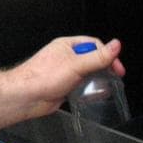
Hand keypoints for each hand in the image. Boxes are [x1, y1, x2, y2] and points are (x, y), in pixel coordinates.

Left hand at [8, 36, 123, 119]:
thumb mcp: (76, 65)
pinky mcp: (63, 86)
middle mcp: (66, 57)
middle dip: (104, 67)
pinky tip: (93, 95)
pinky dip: (89, 89)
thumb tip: (115, 45)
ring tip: (105, 87)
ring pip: (87, 73)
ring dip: (97, 79)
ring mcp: (64, 72)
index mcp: (67, 45)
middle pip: (91, 59)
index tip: (117, 67)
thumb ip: (98, 57)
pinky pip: (81, 85)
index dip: (107, 54)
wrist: (26, 96)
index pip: (94, 45)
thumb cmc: (43, 77)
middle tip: (115, 77)